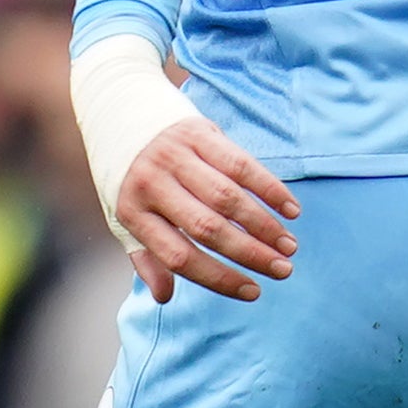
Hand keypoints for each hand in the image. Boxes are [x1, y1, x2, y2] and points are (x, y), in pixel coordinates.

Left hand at [110, 116, 300, 305]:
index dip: (219, 278)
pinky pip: (240, 163)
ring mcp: (176, 156)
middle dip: (250, 254)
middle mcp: (152, 183)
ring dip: (264, 225)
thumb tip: (164, 297)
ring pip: (228, 197)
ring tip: (288, 246)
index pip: (179, 256)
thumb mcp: (124, 216)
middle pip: (208, 228)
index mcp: (133, 212)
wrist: (117, 110)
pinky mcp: (198, 133)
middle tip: (283, 271)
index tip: (253, 292)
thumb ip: (145, 255)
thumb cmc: (127, 175)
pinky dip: (269, 187)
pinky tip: (289, 208)